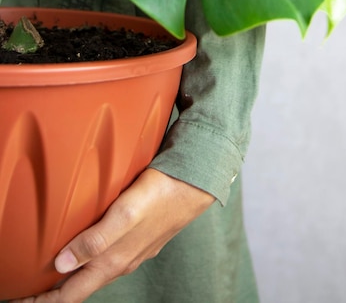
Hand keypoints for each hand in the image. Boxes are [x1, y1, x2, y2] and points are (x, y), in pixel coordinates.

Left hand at [10, 168, 213, 302]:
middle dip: (53, 292)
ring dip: (70, 277)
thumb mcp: (126, 214)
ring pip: (94, 272)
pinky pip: (107, 256)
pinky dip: (88, 260)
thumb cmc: (161, 194)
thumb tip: (62, 264)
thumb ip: (96, 239)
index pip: (72, 294)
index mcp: (114, 260)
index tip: (22, 300)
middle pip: (80, 287)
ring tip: (50, 272)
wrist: (195, 183)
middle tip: (27, 290)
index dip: (45, 301)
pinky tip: (84, 248)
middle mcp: (122, 261)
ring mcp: (133, 251)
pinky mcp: (139, 238)